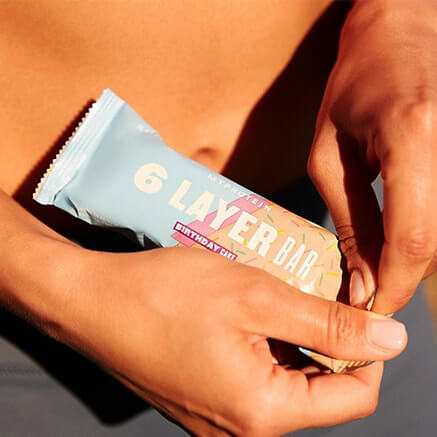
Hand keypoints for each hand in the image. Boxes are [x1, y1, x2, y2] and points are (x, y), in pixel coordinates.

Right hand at [59, 246, 405, 435]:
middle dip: (326, 333)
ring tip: (281, 288)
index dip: (367, 345)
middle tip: (315, 284)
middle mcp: (242, 428)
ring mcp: (219, 415)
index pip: (353, 394)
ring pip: (285, 375)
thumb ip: (328, 323)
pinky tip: (251, 304)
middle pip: (317, 384)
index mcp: (262, 414)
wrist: (92, 302)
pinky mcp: (203, 396)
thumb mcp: (256, 296)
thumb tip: (396, 341)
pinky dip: (265, 338)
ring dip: (293, 331)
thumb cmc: (167, 294)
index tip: (356, 297)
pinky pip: (254, 373)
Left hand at [308, 0, 436, 313]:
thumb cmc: (355, 85)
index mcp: (414, 136)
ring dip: (412, 259)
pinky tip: (397, 236)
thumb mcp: (330, 153)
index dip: (394, 285)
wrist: (403, 31)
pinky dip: (423, 235)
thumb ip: (351, 217)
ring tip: (377, 264)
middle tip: (368, 292)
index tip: (370, 310)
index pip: (414, 238)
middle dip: (400, 278)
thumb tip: (364, 280)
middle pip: (436, 244)